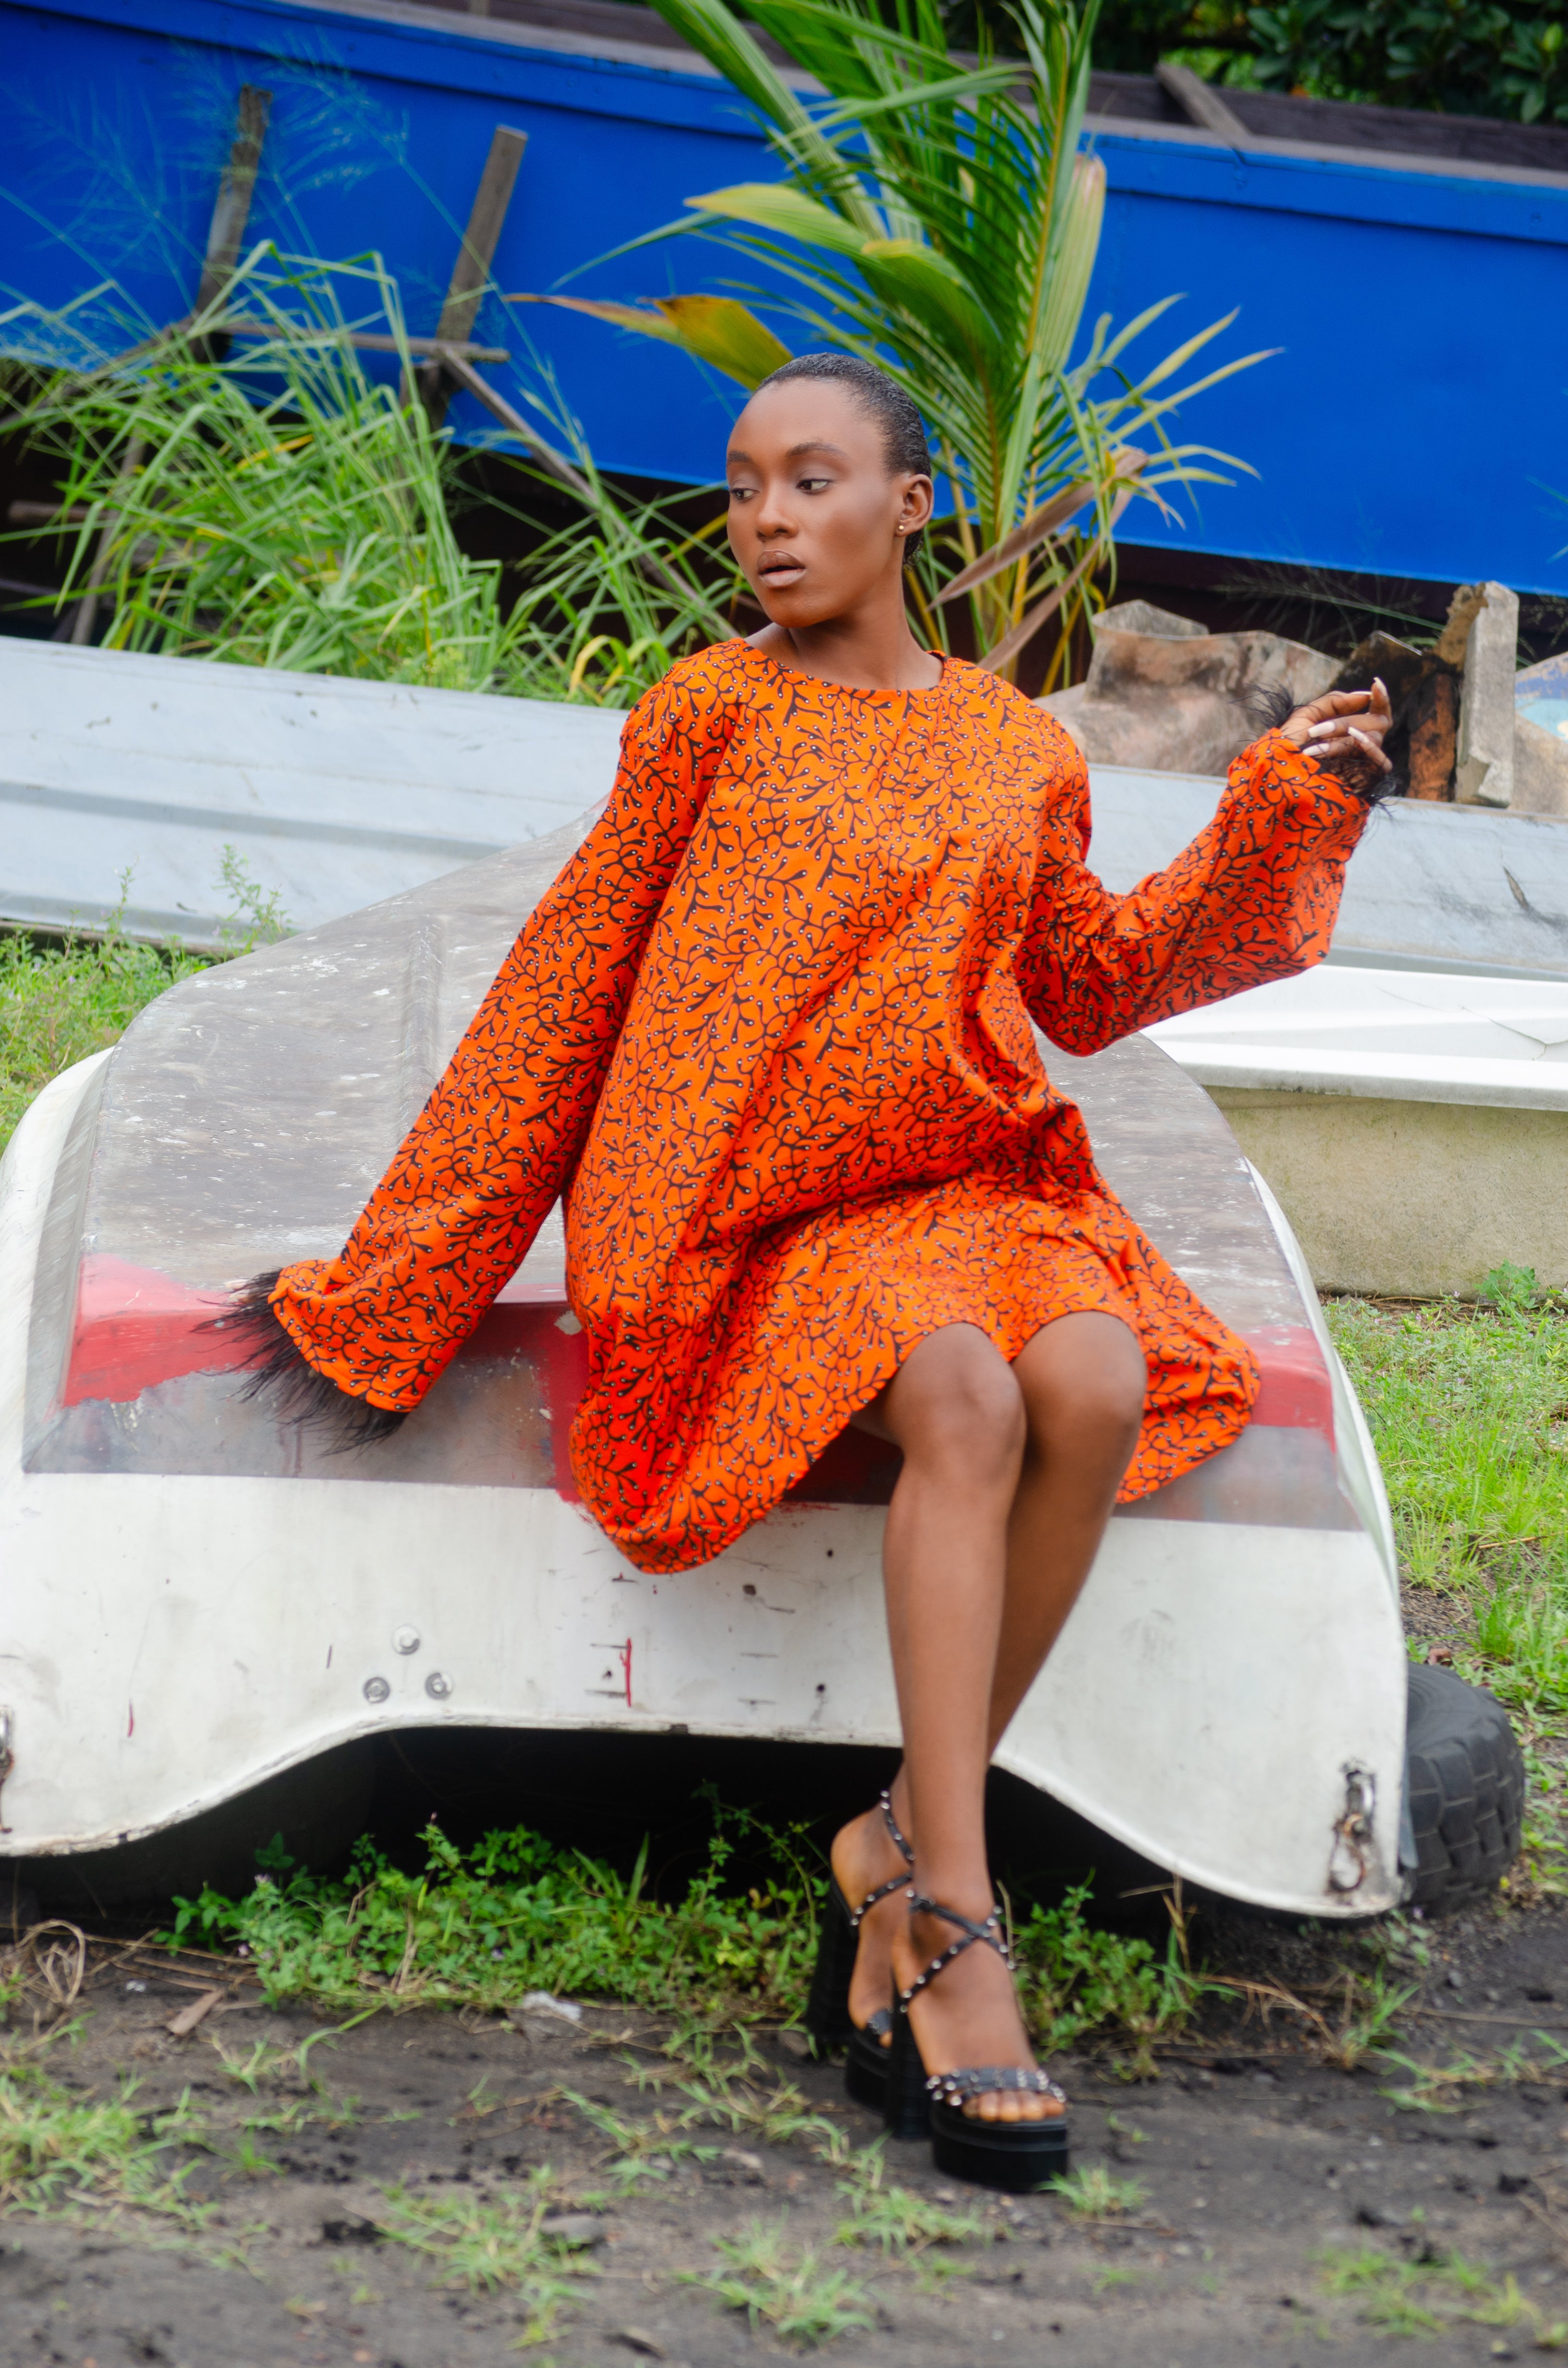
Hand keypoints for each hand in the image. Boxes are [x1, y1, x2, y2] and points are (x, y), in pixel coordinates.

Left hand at [1279, 677, 1393, 795]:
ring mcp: (1365, 764)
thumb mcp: (1306, 717)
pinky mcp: (1366, 782)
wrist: (1277, 780)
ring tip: (1312, 749)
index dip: (1382, 697)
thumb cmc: (1288, 749)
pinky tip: (1352, 740)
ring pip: (1374, 739)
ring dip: (1342, 740)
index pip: (1378, 712)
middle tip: (1316, 730)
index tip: (1375, 684)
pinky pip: (1382, 763)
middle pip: (1378, 723)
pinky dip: (1370, 749)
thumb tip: (1365, 694)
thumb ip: (1334, 702)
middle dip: (1345, 723)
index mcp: (1351, 730)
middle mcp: (1362, 746)